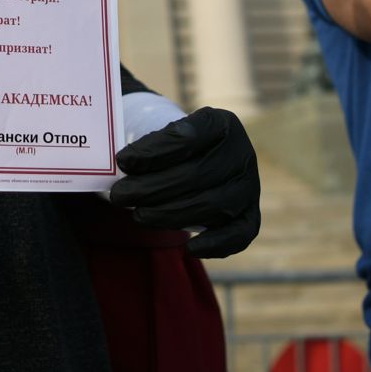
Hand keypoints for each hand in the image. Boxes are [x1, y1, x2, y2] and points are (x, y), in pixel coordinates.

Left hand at [109, 107, 260, 257]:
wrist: (199, 161)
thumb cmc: (174, 149)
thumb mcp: (165, 134)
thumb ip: (150, 146)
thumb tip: (124, 164)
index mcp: (220, 123)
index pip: (188, 137)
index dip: (154, 151)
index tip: (123, 161)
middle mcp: (242, 152)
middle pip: (198, 174)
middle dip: (154, 187)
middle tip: (120, 195)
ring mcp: (250, 186)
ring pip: (214, 205)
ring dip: (172, 214)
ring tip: (138, 215)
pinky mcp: (250, 215)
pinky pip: (240, 234)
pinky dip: (216, 243)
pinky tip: (189, 247)